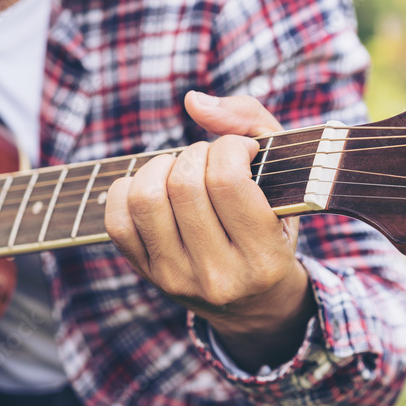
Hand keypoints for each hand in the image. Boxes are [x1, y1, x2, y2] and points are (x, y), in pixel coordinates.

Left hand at [104, 92, 315, 371]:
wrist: (255, 304)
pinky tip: (153, 186)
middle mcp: (217, 275)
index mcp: (262, 256)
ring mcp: (175, 278)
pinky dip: (127, 189)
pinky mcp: (146, 274)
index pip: (227, 181)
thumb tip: (192, 101)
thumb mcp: (288, 177)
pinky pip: (117, 220)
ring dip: (160, 167)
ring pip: (146, 200)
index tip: (240, 150)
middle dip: (195, 154)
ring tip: (181, 170)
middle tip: (210, 160)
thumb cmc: (273, 227)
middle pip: (183, 186)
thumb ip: (250, 122)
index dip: (228, 147)